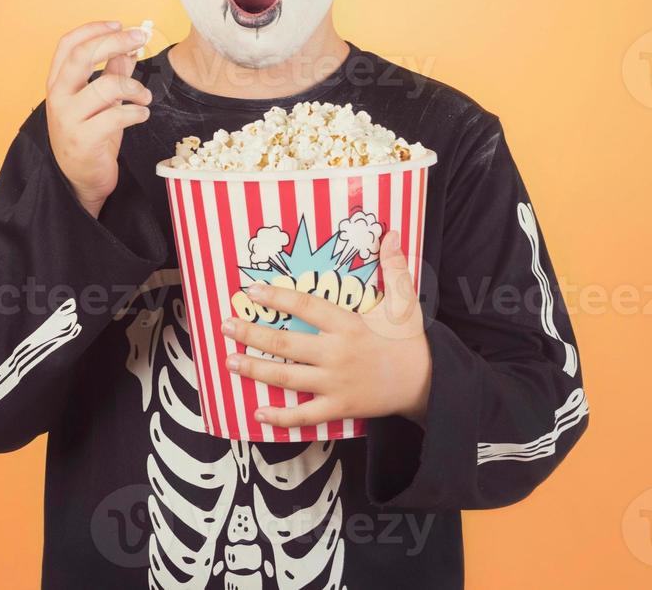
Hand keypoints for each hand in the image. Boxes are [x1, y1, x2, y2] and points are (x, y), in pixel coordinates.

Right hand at [45, 21, 152, 217]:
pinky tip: (142, 113)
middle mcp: (58, 97)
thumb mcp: (101, 101)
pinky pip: (116, 116)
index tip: (121, 24)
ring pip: (106, 86)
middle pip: (83, 56)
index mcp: (58, 82)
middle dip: (116, 42)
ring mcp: (68, 118)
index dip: (94, 29)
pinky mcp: (84, 139)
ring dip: (135, 86)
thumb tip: (129, 47)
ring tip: (146, 96)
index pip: (68, 44)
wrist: (80, 180)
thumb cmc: (91, 135)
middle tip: (141, 39)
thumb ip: (111, 73)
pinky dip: (137, 111)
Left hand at [221, 232, 431, 427]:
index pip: (305, 306)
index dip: (277, 297)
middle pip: (284, 343)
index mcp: (348, 325)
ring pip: (286, 377)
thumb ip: (394, 267)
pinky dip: (280, 417)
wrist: (425, 383)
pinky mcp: (338, 407)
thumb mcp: (404, 301)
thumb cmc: (409, 340)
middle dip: (251, 333)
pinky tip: (258, 412)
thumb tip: (389, 233)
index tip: (253, 291)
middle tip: (225, 325)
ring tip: (229, 360)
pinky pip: (303, 415)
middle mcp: (336, 354)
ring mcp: (335, 383)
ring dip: (254, 370)